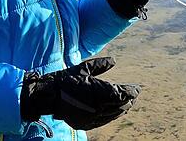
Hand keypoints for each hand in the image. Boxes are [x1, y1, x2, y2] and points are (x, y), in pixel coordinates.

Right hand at [20, 57, 139, 130]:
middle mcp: (98, 106)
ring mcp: (92, 117)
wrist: (48, 96)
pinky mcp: (86, 123)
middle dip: (129, 101)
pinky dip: (111, 116)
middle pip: (120, 106)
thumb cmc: (66, 79)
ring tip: (127, 105)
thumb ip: (100, 65)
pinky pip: (103, 121)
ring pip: (113, 115)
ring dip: (121, 109)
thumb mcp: (83, 68)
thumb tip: (114, 60)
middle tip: (134, 96)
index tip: (137, 89)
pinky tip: (113, 113)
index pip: (122, 94)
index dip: (131, 92)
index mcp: (100, 92)